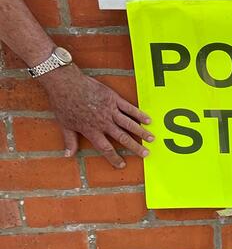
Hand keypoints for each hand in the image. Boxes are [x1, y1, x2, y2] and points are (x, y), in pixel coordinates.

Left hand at [38, 64, 152, 168]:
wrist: (66, 83)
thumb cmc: (63, 103)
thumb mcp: (64, 124)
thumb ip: (69, 141)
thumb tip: (68, 155)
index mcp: (92, 131)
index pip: (105, 148)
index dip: (114, 158)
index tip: (121, 165)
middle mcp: (103, 123)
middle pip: (123, 138)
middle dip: (135, 147)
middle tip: (146, 154)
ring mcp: (110, 110)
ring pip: (129, 124)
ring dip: (141, 132)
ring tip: (151, 139)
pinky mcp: (113, 99)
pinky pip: (129, 108)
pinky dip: (139, 114)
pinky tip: (148, 120)